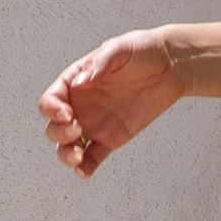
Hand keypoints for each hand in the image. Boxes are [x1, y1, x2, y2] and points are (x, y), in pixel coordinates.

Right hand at [37, 28, 184, 177]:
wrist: (169, 66)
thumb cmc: (141, 51)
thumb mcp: (119, 49)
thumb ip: (99, 64)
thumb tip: (80, 82)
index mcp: (74, 82)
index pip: (50, 101)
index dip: (52, 110)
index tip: (68, 113)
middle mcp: (79, 105)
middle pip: (54, 128)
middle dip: (59, 133)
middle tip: (77, 128)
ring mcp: (93, 124)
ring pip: (68, 147)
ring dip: (66, 155)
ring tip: (77, 157)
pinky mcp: (111, 139)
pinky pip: (93, 157)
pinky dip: (86, 168)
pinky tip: (84, 172)